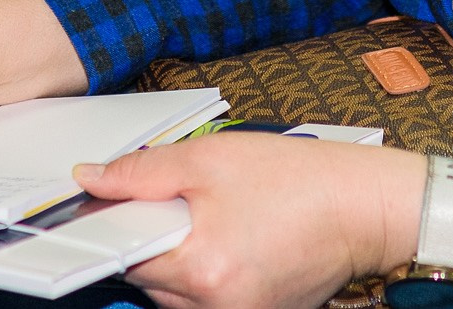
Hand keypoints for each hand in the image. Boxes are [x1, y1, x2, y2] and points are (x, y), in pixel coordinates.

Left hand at [76, 134, 422, 308]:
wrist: (363, 206)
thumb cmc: (296, 179)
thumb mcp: (210, 158)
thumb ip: (142, 172)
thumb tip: (90, 180)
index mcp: (200, 269)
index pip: (125, 256)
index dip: (117, 225)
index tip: (118, 204)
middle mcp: (216, 307)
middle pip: (150, 281)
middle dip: (155, 241)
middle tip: (184, 203)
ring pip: (178, 296)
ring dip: (181, 262)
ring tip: (215, 222)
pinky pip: (209, 303)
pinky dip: (209, 276)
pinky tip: (233, 243)